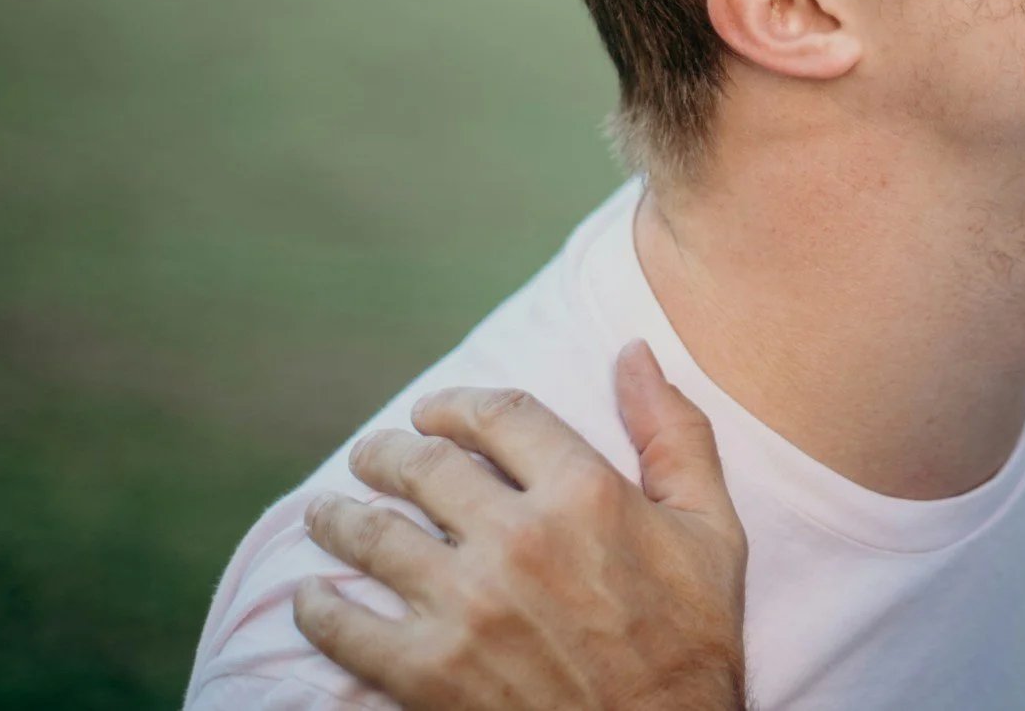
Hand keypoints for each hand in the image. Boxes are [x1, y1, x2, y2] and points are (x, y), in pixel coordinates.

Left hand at [295, 341, 749, 710]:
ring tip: (326, 515)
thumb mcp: (712, 531)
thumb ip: (675, 434)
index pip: (497, 414)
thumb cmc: (691, 644)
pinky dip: (318, 608)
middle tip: (370, 459)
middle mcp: (519, 538)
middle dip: (386, 454)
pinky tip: (312, 598)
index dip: (455, 405)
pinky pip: (346, 626)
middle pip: (424, 466)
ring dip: (338, 518)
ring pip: (372, 534)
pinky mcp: (427, 673)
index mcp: (586, 493)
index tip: (433, 414)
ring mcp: (466, 607)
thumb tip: (636, 352)